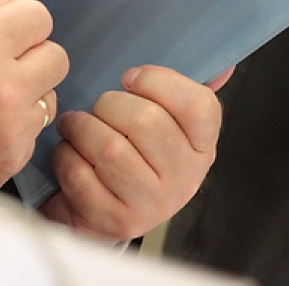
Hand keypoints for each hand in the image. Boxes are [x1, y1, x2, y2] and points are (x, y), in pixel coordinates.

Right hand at [0, 0, 68, 187]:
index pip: (38, 17)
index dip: (23, 22)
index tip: (12, 32)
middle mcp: (2, 88)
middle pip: (56, 57)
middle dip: (33, 57)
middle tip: (3, 66)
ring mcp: (11, 127)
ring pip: (51, 97)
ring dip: (28, 94)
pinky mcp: (14, 158)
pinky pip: (35, 132)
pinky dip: (17, 127)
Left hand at [40, 65, 226, 239]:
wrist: (103, 213)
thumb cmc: (131, 155)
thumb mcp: (163, 126)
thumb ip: (183, 93)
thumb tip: (223, 67)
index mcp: (202, 149)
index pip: (199, 106)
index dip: (158, 82)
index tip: (129, 78)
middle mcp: (184, 179)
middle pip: (146, 120)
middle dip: (108, 104)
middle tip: (97, 109)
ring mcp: (152, 204)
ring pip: (109, 146)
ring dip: (80, 128)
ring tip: (75, 128)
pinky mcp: (115, 220)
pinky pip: (80, 173)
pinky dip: (65, 157)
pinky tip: (70, 155)